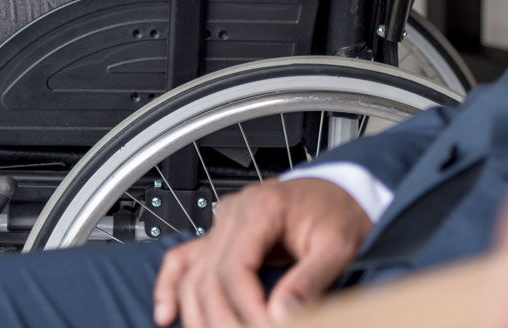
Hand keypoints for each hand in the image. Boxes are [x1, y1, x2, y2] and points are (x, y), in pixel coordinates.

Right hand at [152, 178, 372, 327]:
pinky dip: (170, 288)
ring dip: (198, 316)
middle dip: (224, 321)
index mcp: (261, 207)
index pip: (235, 269)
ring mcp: (222, 225)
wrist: (340, 193)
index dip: (246, 309)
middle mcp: (232, 213)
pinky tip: (167, 315)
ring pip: (192, 276)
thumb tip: (282, 314)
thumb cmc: (340, 213)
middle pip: (209, 278)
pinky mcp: (220, 237)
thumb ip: (311, 279)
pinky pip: (183, 260)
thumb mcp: (338, 245)